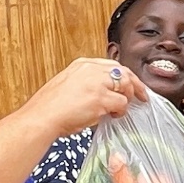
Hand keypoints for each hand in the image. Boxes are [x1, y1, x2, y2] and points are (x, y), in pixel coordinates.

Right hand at [20, 57, 148, 139]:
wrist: (41, 117)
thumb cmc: (50, 108)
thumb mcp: (67, 85)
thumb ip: (86, 84)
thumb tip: (103, 93)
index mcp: (82, 65)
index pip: (112, 65)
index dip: (125, 76)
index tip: (132, 84)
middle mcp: (90, 70)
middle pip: (123, 72)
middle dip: (135, 85)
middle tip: (142, 96)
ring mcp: (96, 83)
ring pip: (125, 86)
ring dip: (127, 99)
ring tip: (123, 109)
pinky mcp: (100, 98)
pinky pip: (122, 103)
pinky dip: (121, 111)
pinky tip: (114, 116)